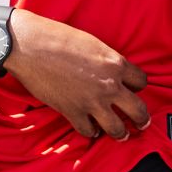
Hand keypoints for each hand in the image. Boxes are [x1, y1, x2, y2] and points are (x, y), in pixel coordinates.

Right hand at [2, 9, 148, 138]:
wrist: (30, 45)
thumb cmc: (57, 37)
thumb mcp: (92, 43)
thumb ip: (106, 60)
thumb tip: (111, 71)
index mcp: (116, 63)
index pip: (141, 82)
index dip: (137, 86)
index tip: (132, 90)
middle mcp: (109, 85)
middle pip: (138, 109)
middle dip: (141, 118)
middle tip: (141, 123)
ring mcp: (92, 101)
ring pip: (117, 128)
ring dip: (121, 133)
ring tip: (121, 134)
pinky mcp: (73, 112)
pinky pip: (89, 131)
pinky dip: (91, 132)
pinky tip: (91, 130)